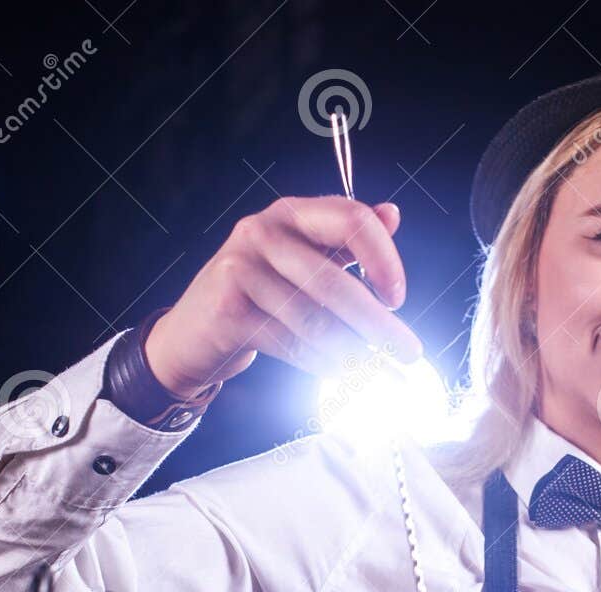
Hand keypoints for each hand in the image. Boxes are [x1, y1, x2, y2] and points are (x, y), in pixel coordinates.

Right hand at [143, 196, 422, 397]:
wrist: (192, 332)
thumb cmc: (258, 294)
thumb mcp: (303, 258)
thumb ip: (345, 240)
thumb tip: (392, 214)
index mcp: (291, 213)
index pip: (351, 219)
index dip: (384, 259)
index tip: (398, 298)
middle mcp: (263, 232)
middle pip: (335, 281)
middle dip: (378, 323)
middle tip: (408, 352)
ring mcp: (240, 268)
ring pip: (314, 318)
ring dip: (351, 351)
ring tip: (373, 368)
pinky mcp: (229, 309)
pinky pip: (290, 341)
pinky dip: (319, 361)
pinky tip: (335, 369)